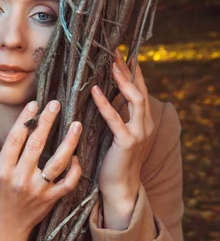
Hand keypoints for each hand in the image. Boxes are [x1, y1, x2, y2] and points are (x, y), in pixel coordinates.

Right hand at [0, 100, 82, 240]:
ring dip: (69, 142)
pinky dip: (75, 170)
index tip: (35, 104)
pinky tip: (77, 157)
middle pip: (36, 145)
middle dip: (47, 122)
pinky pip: (68, 182)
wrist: (5, 228)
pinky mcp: (51, 200)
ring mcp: (37, 190)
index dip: (26, 119)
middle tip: (56, 104)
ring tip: (76, 124)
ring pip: (57, 162)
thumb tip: (24, 126)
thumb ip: (8, 154)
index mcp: (3, 170)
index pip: (15, 138)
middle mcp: (20, 179)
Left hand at [91, 49, 153, 228]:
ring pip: (134, 99)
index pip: (139, 91)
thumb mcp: (116, 135)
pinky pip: (115, 119)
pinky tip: (95, 90)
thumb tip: (101, 96)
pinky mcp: (127, 143)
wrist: (119, 188)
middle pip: (139, 90)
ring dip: (122, 80)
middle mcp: (145, 125)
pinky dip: (105, 103)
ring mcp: (138, 133)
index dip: (132, 72)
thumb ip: (115, 117)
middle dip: (128, 70)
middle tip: (115, 52)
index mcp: (143, 122)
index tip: (123, 55)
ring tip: (110, 65)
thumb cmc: (113, 162)